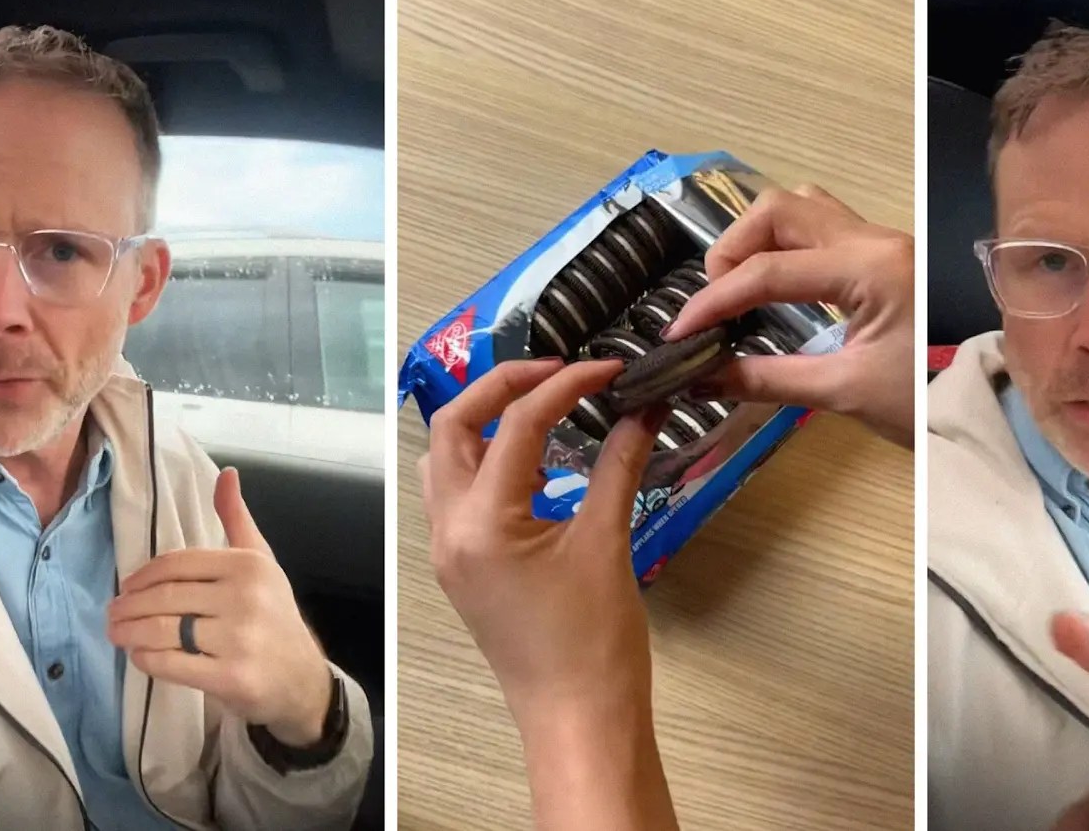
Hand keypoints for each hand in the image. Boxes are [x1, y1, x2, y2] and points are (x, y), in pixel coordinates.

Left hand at [107, 468, 332, 746]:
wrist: (300, 677)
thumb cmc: (274, 615)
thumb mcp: (262, 562)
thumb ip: (237, 519)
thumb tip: (227, 473)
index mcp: (248, 565)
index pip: (177, 563)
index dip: (142, 576)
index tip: (126, 588)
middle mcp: (245, 598)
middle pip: (164, 597)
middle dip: (128, 607)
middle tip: (112, 615)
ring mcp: (239, 639)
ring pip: (162, 630)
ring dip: (129, 633)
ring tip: (117, 634)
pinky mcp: (230, 677)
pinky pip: (170, 664)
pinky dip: (146, 659)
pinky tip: (139, 656)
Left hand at [419, 356, 677, 829]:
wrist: (577, 718)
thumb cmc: (593, 645)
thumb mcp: (607, 544)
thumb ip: (619, 466)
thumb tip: (641, 411)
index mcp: (482, 523)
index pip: (518, 425)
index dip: (565, 385)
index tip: (607, 369)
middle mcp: (451, 531)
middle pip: (453, 427)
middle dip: (501, 388)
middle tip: (559, 371)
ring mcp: (451, 551)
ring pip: (447, 459)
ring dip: (486, 422)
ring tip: (543, 406)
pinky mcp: (464, 568)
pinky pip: (460, 494)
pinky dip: (489, 461)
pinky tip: (536, 460)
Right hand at [661, 184, 913, 448]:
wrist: (977, 407)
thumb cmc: (918, 403)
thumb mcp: (842, 393)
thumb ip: (766, 379)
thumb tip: (701, 376)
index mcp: (871, 269)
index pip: (769, 270)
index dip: (713, 300)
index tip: (677, 332)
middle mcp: (875, 239)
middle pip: (780, 209)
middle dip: (733, 249)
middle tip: (714, 303)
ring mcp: (881, 241)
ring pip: (801, 205)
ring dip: (758, 238)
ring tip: (738, 289)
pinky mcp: (881, 254)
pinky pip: (820, 225)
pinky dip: (783, 245)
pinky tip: (772, 285)